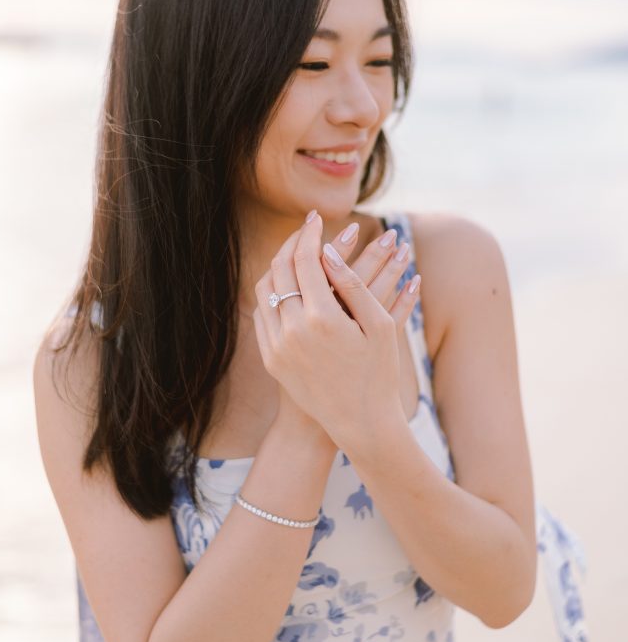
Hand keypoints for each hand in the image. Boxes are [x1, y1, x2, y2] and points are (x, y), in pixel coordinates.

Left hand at [252, 212, 419, 455]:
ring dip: (278, 265)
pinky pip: (262, 314)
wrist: (360, 423)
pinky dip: (271, 291)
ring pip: (265, 289)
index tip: (316, 218)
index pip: (306, 260)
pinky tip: (287, 283)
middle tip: (305, 229)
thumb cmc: (379, 372)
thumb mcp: (380, 325)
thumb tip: (327, 251)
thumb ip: (353, 285)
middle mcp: (293, 331)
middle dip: (292, 243)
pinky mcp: (270, 359)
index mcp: (323, 319)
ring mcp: (277, 346)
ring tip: (295, 252)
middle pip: (280, 269)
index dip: (310, 234)